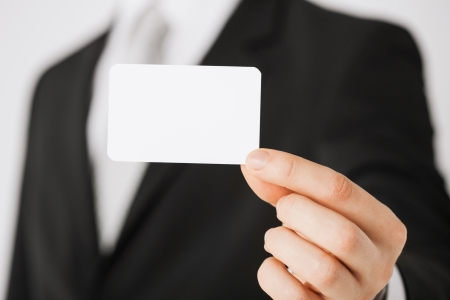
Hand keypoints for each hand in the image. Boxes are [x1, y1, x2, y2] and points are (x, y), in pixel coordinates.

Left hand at [241, 149, 406, 299]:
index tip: (256, 160)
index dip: (293, 170)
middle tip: (281, 209)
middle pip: (339, 233)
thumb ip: (287, 186)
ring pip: (320, 269)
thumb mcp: (319, 209)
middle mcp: (378, 263)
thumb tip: (253, 163)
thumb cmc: (327, 241)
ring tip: (277, 239)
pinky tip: (275, 265)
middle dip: (295, 212)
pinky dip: (271, 274)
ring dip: (282, 243)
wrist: (343, 287)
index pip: (340, 190)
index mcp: (384, 226)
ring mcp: (355, 294)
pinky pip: (293, 297)